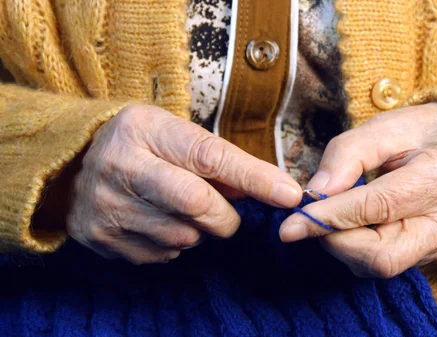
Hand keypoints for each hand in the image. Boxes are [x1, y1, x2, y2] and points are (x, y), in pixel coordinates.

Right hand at [67, 104, 301, 263]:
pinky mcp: (100, 239)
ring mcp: (106, 207)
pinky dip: (175, 244)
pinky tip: (161, 223)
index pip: (211, 157)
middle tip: (224, 212)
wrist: (72, 162)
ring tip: (183, 212)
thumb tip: (273, 189)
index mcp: (145, 130)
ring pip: (183, 236)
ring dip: (199, 230)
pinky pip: (162, 255)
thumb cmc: (142, 144)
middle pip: (198, 205)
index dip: (254, 178)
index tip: (289, 194)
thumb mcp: (175, 133)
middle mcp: (120, 167)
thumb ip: (220, 159)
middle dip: (225, 216)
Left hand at [279, 103, 436, 277]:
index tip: (290, 225)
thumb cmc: (421, 132)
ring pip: (380, 266)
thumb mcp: (382, 127)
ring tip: (334, 215)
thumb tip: (313, 193)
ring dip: (343, 246)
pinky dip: (357, 249)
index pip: (375, 208)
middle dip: (335, 241)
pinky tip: (352, 224)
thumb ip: (346, 156)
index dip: (327, 219)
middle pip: (381, 256)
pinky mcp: (432, 253)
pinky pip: (386, 263)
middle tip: (312, 218)